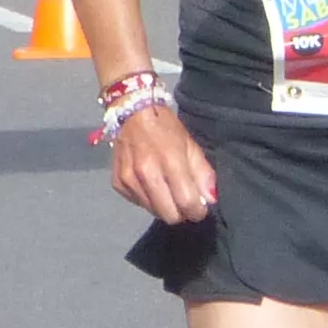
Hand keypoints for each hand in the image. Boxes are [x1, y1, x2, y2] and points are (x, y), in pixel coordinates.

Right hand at [110, 102, 217, 222]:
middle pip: (169, 214)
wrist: (131, 113)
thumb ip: (203, 173)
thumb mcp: (190, 145)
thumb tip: (210, 200)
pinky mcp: (117, 183)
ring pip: (153, 211)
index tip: (200, 209)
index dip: (197, 211)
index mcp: (170, 161)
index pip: (186, 202)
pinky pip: (138, 203)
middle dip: (181, 212)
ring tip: (166, 190)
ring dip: (164, 206)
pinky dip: (147, 200)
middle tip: (183, 201)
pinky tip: (150, 184)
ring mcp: (129, 179)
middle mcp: (146, 173)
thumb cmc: (166, 128)